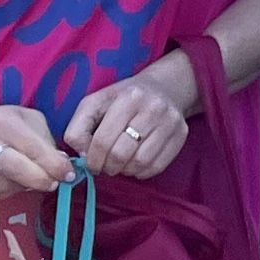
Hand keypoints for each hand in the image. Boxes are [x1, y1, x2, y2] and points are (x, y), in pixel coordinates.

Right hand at [0, 99, 72, 198]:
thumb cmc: (1, 123)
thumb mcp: (26, 119)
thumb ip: (45, 140)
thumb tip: (62, 165)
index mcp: (3, 121)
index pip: (34, 148)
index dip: (55, 166)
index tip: (68, 175)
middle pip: (18, 172)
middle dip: (41, 181)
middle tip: (52, 183)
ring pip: (4, 188)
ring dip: (22, 188)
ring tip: (26, 178)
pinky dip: (3, 193)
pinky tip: (7, 182)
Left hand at [63, 56, 199, 178]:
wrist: (163, 87)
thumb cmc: (122, 98)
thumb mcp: (95, 103)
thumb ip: (78, 128)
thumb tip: (82, 155)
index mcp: (128, 97)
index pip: (103, 140)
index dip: (92, 159)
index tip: (91, 163)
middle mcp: (153, 107)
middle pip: (121, 154)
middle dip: (108, 167)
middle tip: (105, 166)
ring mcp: (170, 121)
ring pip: (140, 163)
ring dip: (125, 170)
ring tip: (120, 163)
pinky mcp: (181, 134)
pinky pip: (157, 167)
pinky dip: (142, 172)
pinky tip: (136, 162)